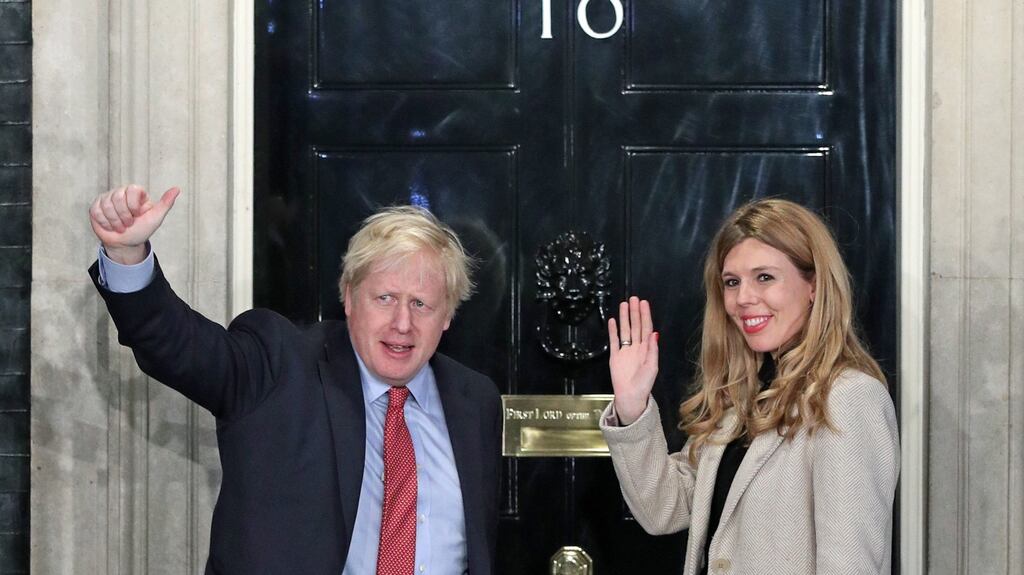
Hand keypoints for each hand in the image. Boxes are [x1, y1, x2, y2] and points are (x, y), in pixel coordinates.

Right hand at [89, 185, 179, 263]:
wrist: (126, 244)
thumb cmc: (142, 230)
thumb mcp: (156, 218)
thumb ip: (166, 204)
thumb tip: (177, 189)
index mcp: (135, 192)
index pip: (132, 189)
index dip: (133, 206)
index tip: (137, 215)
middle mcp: (120, 192)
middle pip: (117, 197)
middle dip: (124, 216)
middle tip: (129, 224)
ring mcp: (106, 198)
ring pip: (106, 205)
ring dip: (115, 222)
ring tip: (120, 226)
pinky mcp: (95, 207)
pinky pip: (96, 211)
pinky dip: (105, 223)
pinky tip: (110, 226)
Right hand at [608, 296, 658, 424]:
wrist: (630, 397)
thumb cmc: (644, 384)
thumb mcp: (652, 367)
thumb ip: (652, 350)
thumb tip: (654, 333)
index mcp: (647, 349)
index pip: (646, 328)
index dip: (645, 316)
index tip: (644, 304)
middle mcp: (636, 347)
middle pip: (635, 326)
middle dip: (635, 312)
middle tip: (633, 299)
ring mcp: (625, 351)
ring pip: (625, 330)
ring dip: (624, 318)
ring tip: (623, 304)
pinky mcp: (615, 356)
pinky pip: (614, 341)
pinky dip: (613, 331)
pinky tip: (612, 320)